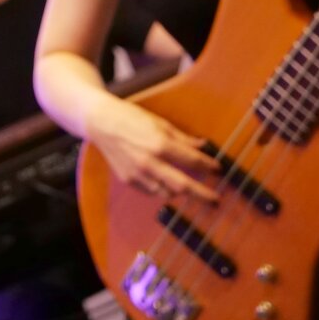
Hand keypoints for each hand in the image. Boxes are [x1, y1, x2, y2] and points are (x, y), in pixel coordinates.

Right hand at [86, 95, 219, 202]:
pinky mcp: (128, 180)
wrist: (100, 122)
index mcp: (160, 144)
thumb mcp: (160, 123)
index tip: (218, 169)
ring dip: (181, 193)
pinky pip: (151, 192)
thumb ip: (182, 138)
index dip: (208, 166)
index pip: (192, 161)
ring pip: (167, 193)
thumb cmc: (131, 118)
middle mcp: (150, 162)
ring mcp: (138, 174)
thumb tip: (203, 145)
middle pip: (183, 186)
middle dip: (202, 195)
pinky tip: (168, 185)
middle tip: (216, 201)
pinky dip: (163, 190)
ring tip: (191, 191)